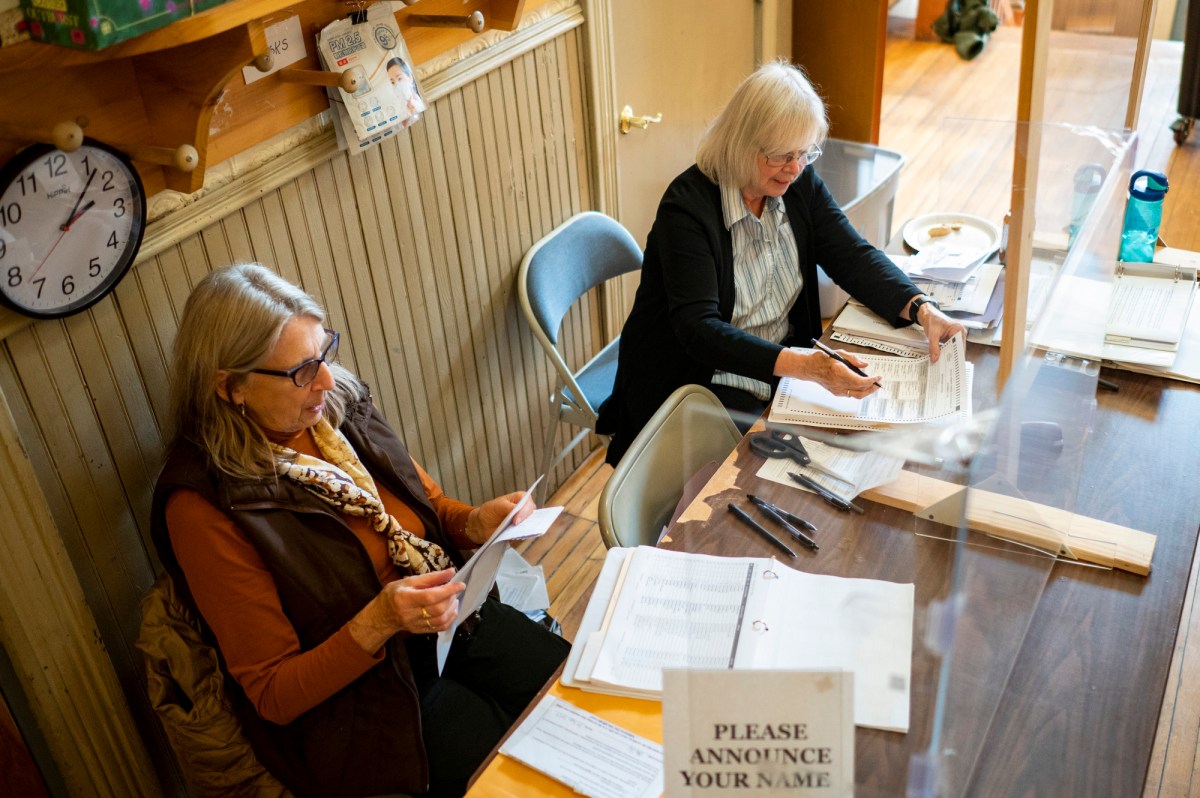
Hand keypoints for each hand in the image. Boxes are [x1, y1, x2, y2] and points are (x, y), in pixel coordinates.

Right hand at [348, 568, 464, 651]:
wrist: (383, 615)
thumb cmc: (394, 594)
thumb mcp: (409, 581)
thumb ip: (430, 577)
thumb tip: (451, 572)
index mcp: (405, 598)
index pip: (431, 596)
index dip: (448, 590)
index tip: (460, 584)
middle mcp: (410, 614)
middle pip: (437, 609)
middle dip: (450, 598)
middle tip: (454, 590)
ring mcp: (415, 625)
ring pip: (441, 620)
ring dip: (452, 608)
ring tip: (453, 599)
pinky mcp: (420, 631)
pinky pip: (440, 628)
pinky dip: (450, 618)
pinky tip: (451, 610)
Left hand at [465, 491, 535, 544]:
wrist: (483, 524)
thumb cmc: (491, 510)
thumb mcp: (498, 506)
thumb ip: (509, 508)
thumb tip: (518, 515)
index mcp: (521, 498)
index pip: (528, 503)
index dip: (524, 512)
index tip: (516, 520)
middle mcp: (525, 509)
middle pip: (532, 516)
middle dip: (526, 522)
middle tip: (516, 527)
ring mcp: (524, 521)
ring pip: (530, 526)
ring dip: (524, 530)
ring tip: (515, 533)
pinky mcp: (521, 531)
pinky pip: (524, 535)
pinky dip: (520, 536)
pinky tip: (513, 537)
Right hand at [775, 349, 881, 399]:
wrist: (808, 368)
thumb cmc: (821, 359)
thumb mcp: (839, 353)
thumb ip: (853, 359)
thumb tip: (865, 365)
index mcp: (840, 372)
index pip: (861, 381)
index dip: (872, 380)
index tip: (878, 377)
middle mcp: (838, 383)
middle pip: (860, 390)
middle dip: (872, 387)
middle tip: (878, 383)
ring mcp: (836, 390)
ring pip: (856, 395)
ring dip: (866, 392)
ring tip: (872, 387)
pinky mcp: (835, 392)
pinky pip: (850, 395)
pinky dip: (857, 392)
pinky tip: (861, 387)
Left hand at [916, 304, 966, 362]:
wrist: (928, 316)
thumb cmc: (932, 322)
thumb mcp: (932, 335)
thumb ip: (934, 347)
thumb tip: (935, 359)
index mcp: (958, 330)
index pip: (960, 346)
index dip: (957, 356)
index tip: (954, 365)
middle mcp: (961, 333)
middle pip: (958, 348)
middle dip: (953, 357)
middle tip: (949, 369)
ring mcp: (957, 336)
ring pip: (955, 349)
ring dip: (950, 356)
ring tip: (946, 366)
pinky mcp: (952, 338)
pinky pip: (951, 347)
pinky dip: (947, 353)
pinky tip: (943, 359)